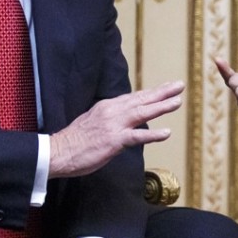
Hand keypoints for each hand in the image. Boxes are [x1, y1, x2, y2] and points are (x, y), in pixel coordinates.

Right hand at [49, 81, 182, 177]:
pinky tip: (166, 132)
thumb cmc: (75, 140)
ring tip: (177, 101)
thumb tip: (124, 118)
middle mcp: (112, 111)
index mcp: (107, 106)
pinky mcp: (114, 140)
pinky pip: (137, 136)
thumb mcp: (94, 121)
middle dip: (162, 92)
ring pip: (142, 112)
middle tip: (180, 85)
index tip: (167, 86)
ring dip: (161, 106)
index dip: (152, 92)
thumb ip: (111, 118)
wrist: (58, 151)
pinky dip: (153, 134)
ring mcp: (114, 125)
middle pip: (141, 99)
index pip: (134, 97)